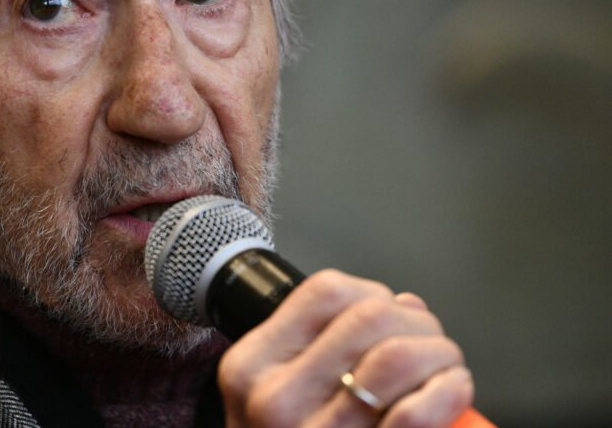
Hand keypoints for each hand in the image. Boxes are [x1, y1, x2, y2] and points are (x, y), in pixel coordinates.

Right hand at [217, 269, 473, 426]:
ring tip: (447, 366)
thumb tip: (405, 306)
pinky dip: (449, 391)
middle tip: (433, 342)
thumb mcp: (274, 393)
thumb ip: (323, 344)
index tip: (394, 314)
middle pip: (369, 317)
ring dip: (440, 352)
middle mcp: (275, 399)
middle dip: (419, 322)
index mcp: (251, 366)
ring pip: (397, 356)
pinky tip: (453, 391)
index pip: (325, 292)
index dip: (375, 293)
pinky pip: (416, 413)